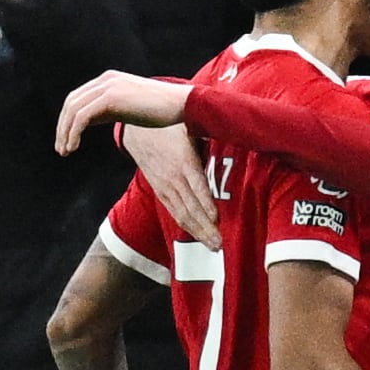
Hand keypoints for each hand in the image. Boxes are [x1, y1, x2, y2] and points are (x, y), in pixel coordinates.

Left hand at [56, 71, 194, 153]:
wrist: (183, 105)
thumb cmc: (164, 111)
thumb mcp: (132, 108)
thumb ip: (112, 110)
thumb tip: (96, 119)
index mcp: (109, 80)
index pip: (79, 98)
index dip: (68, 120)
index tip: (67, 140)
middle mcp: (105, 80)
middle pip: (71, 102)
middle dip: (63, 127)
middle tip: (61, 149)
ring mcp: (107, 88)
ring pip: (74, 110)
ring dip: (65, 133)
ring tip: (65, 152)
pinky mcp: (111, 99)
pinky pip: (83, 117)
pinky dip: (74, 133)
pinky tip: (73, 147)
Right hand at [123, 121, 220, 249]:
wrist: (136, 128)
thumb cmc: (169, 124)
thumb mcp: (189, 122)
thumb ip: (208, 132)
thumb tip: (233, 132)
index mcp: (183, 159)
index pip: (196, 184)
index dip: (205, 202)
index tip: (216, 218)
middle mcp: (173, 177)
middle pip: (190, 206)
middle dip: (205, 227)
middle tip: (219, 244)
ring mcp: (165, 187)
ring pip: (182, 214)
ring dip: (199, 232)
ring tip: (214, 246)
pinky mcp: (161, 192)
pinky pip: (175, 212)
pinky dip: (188, 226)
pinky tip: (199, 236)